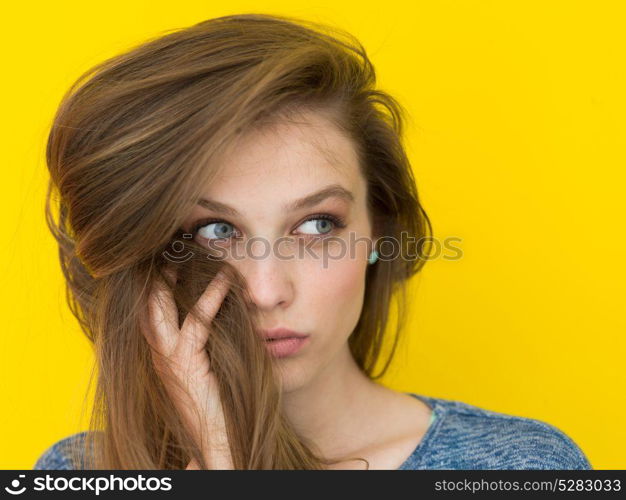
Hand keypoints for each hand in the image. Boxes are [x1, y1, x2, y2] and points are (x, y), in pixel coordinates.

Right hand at [143, 265, 233, 468]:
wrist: (216, 443)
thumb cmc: (217, 404)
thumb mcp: (204, 366)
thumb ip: (202, 341)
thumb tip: (216, 309)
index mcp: (161, 353)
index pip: (150, 308)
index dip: (154, 279)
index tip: (169, 253)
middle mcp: (157, 353)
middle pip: (144, 301)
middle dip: (152, 270)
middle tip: (170, 241)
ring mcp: (167, 359)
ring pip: (157, 307)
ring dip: (173, 276)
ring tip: (189, 247)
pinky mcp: (185, 365)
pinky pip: (196, 323)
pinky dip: (210, 297)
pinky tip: (226, 279)